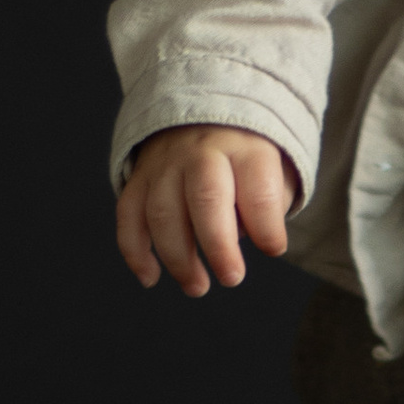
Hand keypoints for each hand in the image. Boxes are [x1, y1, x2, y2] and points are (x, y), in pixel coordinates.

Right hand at [115, 125, 299, 295]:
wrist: (203, 116)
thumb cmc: (245, 158)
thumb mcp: (274, 169)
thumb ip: (269, 204)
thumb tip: (241, 237)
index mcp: (245, 149)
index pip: (258, 189)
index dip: (266, 226)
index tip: (273, 249)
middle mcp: (202, 152)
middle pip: (206, 198)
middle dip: (218, 246)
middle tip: (231, 278)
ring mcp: (164, 164)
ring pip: (163, 212)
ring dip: (178, 258)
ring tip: (197, 286)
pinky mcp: (138, 178)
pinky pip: (128, 215)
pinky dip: (135, 251)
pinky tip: (150, 277)